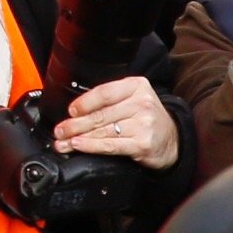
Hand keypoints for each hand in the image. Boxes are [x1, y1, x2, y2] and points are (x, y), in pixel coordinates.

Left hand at [54, 74, 180, 169]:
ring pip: (103, 131)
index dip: (84, 103)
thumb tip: (77, 110)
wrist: (172, 140)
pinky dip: (91, 146)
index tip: (70, 111)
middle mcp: (142, 103)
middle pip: (101, 114)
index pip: (104, 93)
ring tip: (63, 141)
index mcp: (137, 86)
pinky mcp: (142, 143)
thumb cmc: (147, 118)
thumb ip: (111, 99)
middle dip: (75, 124)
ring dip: (78, 137)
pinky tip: (79, 146)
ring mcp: (143, 124)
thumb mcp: (134, 98)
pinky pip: (110, 145)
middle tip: (60, 130)